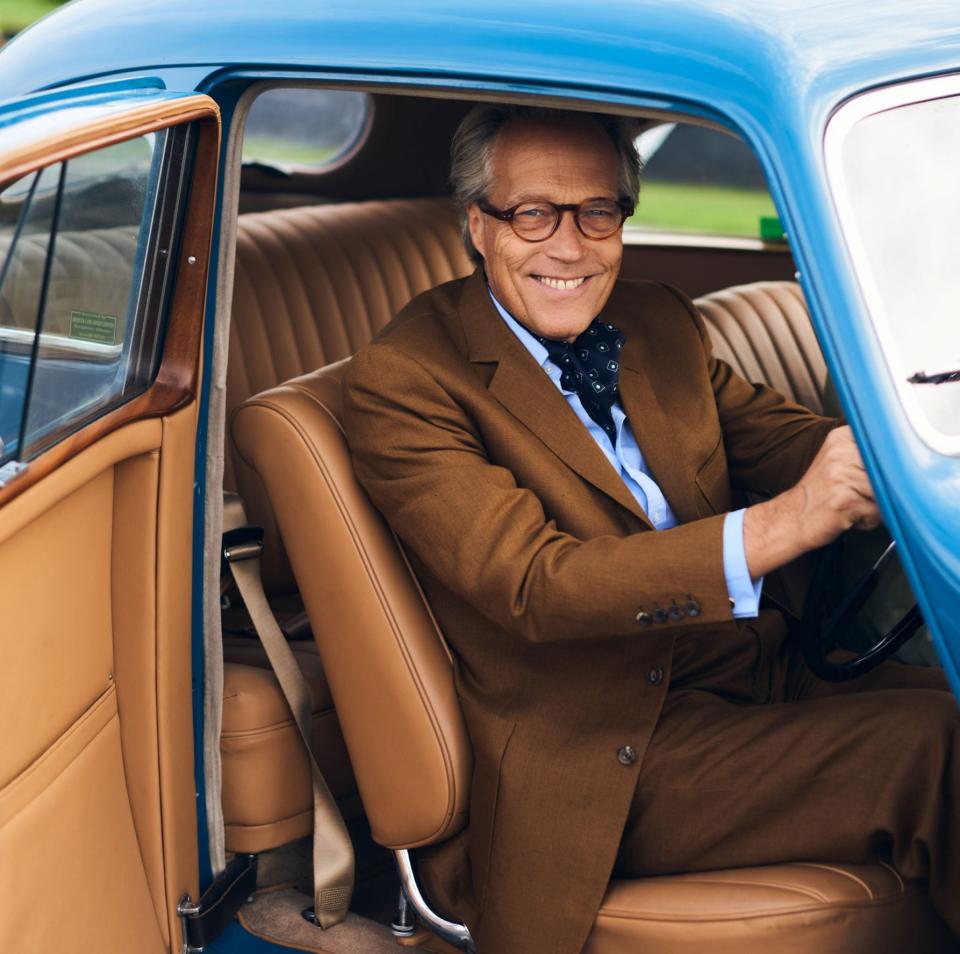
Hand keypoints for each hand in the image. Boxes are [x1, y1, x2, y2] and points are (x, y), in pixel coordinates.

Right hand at [789, 425, 880, 546]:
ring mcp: (842, 475)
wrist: (791, 518)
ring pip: (885, 491)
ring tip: (854, 507)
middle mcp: (840, 452)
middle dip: (883, 488)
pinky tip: (850, 517)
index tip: (878, 475)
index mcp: (840, 438)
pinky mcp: (845, 499)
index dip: (890, 464)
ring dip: (876, 505)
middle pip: (890, 470)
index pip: (886, 444)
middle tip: (860, 495)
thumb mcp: (838, 463)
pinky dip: (870, 520)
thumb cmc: (819, 495)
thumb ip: (867, 455)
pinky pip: (877, 511)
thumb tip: (907, 461)